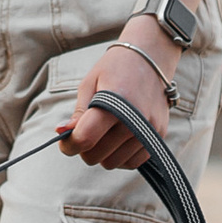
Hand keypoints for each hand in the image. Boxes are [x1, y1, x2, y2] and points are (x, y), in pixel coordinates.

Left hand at [61, 22, 180, 169]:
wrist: (151, 59)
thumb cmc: (115, 69)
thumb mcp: (90, 83)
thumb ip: (78, 112)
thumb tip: (62, 133)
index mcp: (114, 103)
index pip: (84, 139)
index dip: (68, 144)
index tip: (65, 139)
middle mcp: (134, 121)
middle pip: (96, 156)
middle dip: (85, 148)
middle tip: (87, 129)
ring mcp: (149, 131)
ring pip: (112, 163)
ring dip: (103, 153)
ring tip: (104, 131)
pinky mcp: (159, 137)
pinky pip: (132, 163)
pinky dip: (120, 156)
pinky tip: (118, 139)